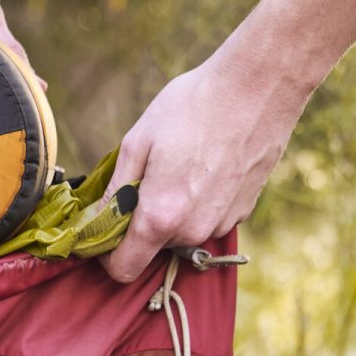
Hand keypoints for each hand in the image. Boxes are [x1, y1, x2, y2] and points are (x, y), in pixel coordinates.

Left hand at [101, 54, 311, 282]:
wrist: (259, 87)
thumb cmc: (193, 107)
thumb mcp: (138, 142)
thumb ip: (114, 191)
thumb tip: (97, 220)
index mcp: (160, 217)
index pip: (124, 269)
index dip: (107, 255)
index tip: (106, 230)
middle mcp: (192, 231)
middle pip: (153, 248)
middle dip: (142, 223)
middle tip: (147, 179)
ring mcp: (221, 224)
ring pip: (182, 234)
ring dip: (173, 212)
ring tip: (181, 166)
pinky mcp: (243, 212)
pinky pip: (208, 220)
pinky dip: (200, 204)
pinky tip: (206, 166)